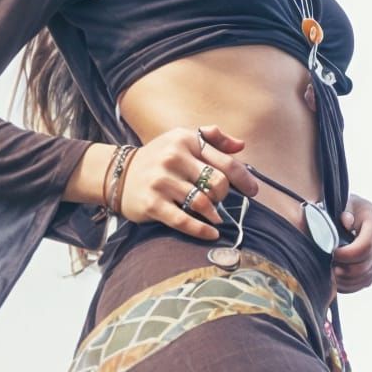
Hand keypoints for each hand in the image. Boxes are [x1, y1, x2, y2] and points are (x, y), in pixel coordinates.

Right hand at [117, 125, 260, 239]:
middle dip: (224, 197)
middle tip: (220, 202)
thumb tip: (241, 145)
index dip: (244, 179)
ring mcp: (161, 181)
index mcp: (186, 140)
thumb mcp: (182, 140)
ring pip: (203, 203)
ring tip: (215, 218)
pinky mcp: (152, 203)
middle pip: (218, 184)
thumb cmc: (158, 158)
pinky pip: (184, 221)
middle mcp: (173, 157)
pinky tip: (211, 233)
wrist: (118, 175)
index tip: (253, 191)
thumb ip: (212, 138)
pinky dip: (202, 230)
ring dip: (214, 214)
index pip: (225, 162)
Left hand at [333, 192, 371, 292]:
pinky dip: (347, 285)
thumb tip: (346, 221)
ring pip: (364, 278)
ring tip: (328, 272)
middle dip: (343, 270)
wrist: (342, 215)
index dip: (347, 255)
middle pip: (365, 266)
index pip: (366, 247)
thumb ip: (340, 211)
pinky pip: (363, 284)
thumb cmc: (337, 208)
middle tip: (326, 266)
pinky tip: (334, 278)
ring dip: (344, 279)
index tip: (331, 253)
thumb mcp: (336, 204)